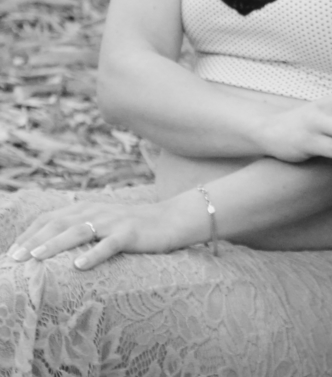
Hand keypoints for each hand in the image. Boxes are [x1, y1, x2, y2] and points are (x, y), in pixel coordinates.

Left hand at [5, 198, 187, 269]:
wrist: (173, 219)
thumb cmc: (135, 227)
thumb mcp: (103, 223)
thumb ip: (80, 228)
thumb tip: (49, 247)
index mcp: (87, 208)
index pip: (50, 218)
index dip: (29, 234)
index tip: (12, 252)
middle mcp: (97, 212)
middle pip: (59, 223)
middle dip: (34, 240)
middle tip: (15, 258)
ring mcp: (114, 222)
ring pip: (79, 231)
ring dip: (55, 244)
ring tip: (37, 257)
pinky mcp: (131, 233)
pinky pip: (109, 244)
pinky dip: (93, 254)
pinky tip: (79, 265)